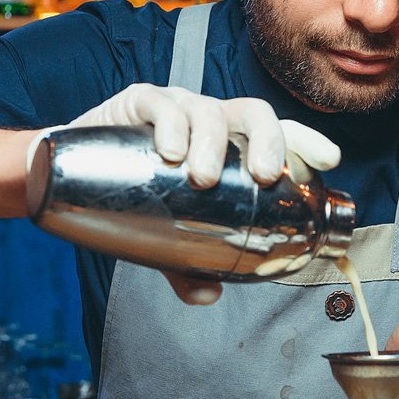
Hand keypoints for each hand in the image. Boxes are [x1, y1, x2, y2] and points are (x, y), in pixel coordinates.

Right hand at [64, 83, 340, 304]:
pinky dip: (171, 125)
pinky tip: (170, 152)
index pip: (277, 134)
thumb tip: (208, 296)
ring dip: (211, 143)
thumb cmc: (134, 197)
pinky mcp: (138, 102)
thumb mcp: (165, 236)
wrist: (68, 172)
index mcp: (229, 145)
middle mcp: (210, 120)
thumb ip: (187, 265)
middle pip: (253, 114)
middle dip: (269, 140)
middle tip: (266, 177)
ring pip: (209, 110)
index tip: (330, 160)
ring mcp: (176, 106)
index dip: (306, 142)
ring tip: (202, 178)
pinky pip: (162, 105)